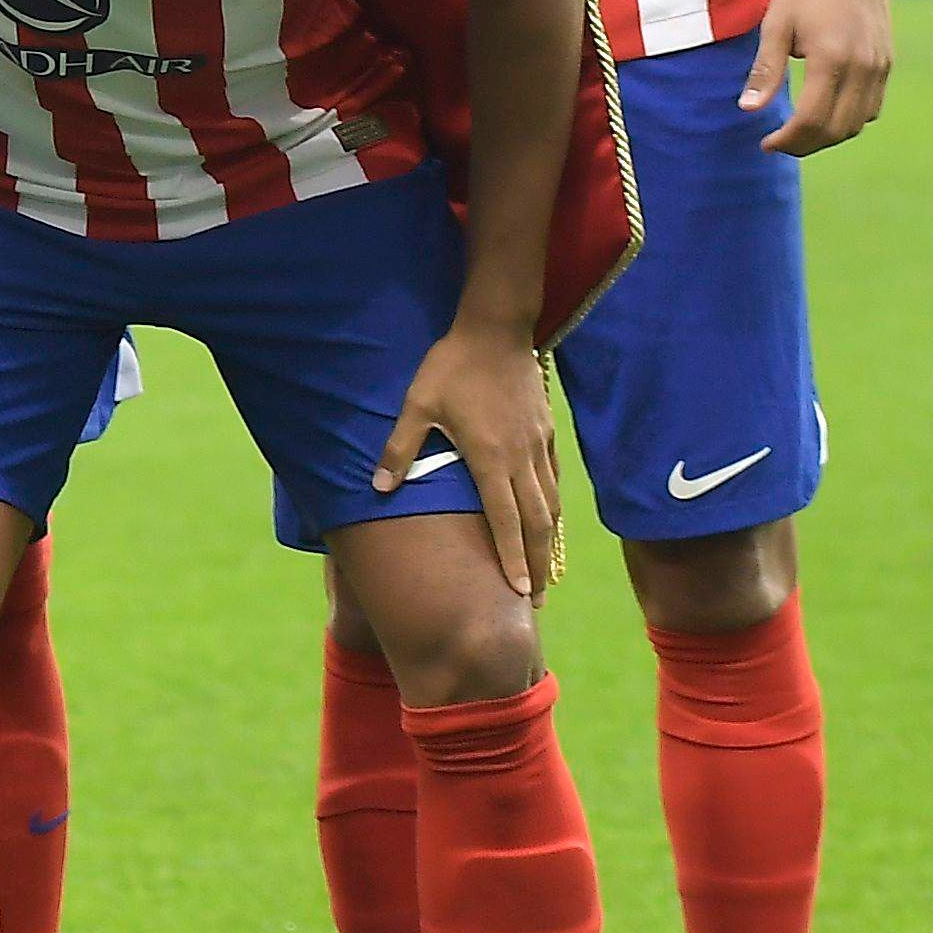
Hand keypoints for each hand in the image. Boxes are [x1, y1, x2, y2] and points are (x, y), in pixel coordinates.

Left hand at [379, 326, 565, 599]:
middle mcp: (522, 459)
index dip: (512, 558)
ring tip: (544, 574)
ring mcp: (539, 446)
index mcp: (490, 458)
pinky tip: (549, 524)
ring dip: (548, 543)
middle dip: (537, 566)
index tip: (517, 590)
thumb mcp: (416, 404)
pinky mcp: (547, 433)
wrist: (496, 329)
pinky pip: (554, 480)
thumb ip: (400, 448)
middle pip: (536, 524)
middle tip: (535, 602)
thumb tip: (378, 487)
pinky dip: (554, 508)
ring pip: (551, 505)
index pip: (505, 520)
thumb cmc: (451, 367)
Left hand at [739, 0, 892, 153]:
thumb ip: (765, 70)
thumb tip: (748, 109)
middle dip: (806, 145)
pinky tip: (824, 111)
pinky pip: (872, 107)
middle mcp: (863, 68)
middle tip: (779, 142)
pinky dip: (848, 120)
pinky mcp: (887, 62)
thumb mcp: (776, 24)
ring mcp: (880, 67)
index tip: (766, 144)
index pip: (812, 119)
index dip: (788, 140)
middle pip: (837, 130)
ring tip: (798, 131)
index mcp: (832, 59)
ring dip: (828, 136)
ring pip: (858, 123)